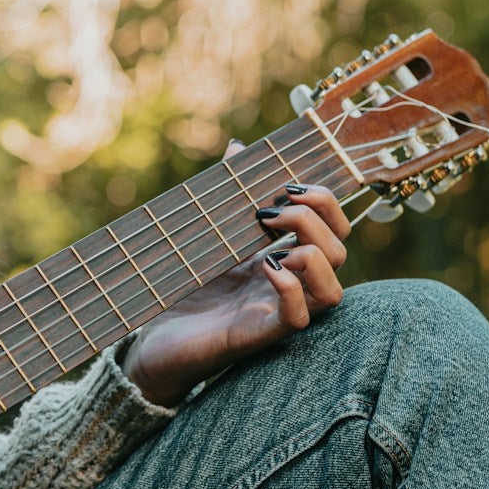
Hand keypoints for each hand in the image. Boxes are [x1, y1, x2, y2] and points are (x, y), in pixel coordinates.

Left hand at [122, 141, 351, 406]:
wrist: (149, 341)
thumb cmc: (179, 289)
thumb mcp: (204, 235)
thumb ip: (224, 195)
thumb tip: (237, 147)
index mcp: (279, 257)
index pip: (332, 229)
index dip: (323, 203)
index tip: (286, 186)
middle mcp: (286, 286)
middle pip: (338, 252)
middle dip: (316, 220)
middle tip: (270, 212)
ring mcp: (274, 312)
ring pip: (333, 291)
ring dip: (313, 256)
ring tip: (274, 245)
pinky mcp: (256, 336)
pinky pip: (298, 318)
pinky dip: (292, 290)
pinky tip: (268, 269)